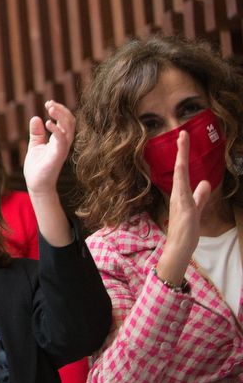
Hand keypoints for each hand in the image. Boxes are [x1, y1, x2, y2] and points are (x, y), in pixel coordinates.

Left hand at [23, 100, 74, 194]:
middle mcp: (63, 143)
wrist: (36, 185)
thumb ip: (37, 133)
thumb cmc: (37, 167)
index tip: (49, 102)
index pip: (65, 121)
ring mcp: (62, 149)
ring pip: (69, 129)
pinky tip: (47, 123)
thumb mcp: (35, 145)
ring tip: (50, 108)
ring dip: (61, 116)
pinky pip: (62, 141)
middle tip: (49, 103)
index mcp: (59, 140)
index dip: (60, 110)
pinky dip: (56, 130)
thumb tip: (35, 118)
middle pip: (70, 122)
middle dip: (62, 110)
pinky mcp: (58, 156)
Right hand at [156, 130, 212, 284]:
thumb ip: (200, 196)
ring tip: (183, 142)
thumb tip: (205, 182)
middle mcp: (177, 194)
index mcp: (180, 194)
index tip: (184, 138)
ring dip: (181, 158)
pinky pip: (184, 191)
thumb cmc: (186, 231)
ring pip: (180, 175)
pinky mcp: (185, 209)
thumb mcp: (196, 210)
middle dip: (181, 151)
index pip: (182, 171)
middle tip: (182, 133)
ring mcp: (180, 201)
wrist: (178, 248)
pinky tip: (184, 167)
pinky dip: (183, 178)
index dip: (183, 154)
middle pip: (179, 168)